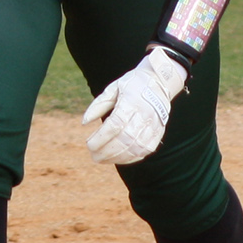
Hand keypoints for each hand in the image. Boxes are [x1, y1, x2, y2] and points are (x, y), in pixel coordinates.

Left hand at [82, 47, 188, 164]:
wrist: (159, 83)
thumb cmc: (131, 86)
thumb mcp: (113, 89)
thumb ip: (98, 105)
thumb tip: (84, 123)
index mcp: (132, 101)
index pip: (115, 125)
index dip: (101, 138)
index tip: (89, 145)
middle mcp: (145, 115)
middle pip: (124, 139)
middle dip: (106, 151)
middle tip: (93, 156)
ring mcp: (153, 126)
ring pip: (135, 148)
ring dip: (116, 157)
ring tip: (102, 159)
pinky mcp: (158, 134)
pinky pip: (144, 151)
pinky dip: (129, 158)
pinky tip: (117, 158)